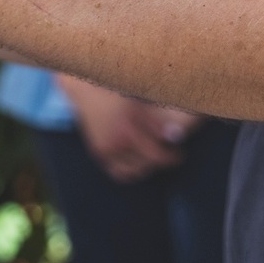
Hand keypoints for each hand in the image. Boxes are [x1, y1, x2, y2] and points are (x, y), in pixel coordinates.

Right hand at [59, 76, 189, 182]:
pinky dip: (126, 169)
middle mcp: (114, 144)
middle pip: (145, 166)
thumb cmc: (114, 91)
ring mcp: (104, 150)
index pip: (156, 156)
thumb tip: (177, 137)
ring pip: (130, 173)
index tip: (178, 154)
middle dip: (158, 162)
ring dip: (142, 168)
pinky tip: (134, 159)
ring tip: (149, 157)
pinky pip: (115, 170)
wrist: (85, 90)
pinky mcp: (97, 152)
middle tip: (164, 153)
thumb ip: (157, 123)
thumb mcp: (138, 105)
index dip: (171, 158)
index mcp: (126, 131)